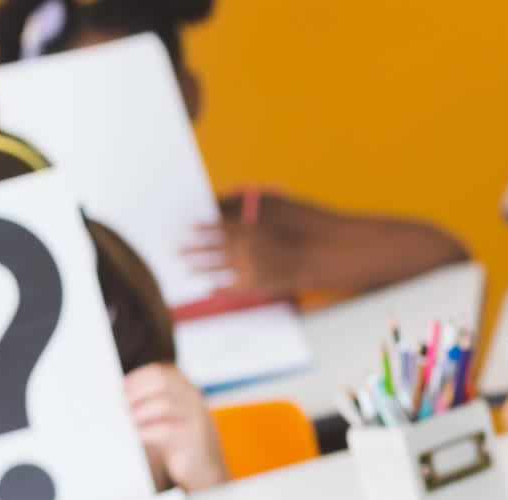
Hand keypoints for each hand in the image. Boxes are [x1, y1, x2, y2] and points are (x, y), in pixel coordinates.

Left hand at [125, 364, 229, 491]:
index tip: (119, 391)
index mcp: (185, 387)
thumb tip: (117, 399)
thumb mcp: (168, 415)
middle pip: (161, 381)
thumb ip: (149, 403)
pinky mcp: (192, 438)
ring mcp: (195, 416)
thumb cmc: (179, 440)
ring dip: (139, 413)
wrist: (204, 467)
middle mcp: (192, 397)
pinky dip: (146, 432)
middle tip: (120, 407)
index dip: (135, 379)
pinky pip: (166, 430)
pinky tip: (138, 437)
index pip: (158, 372)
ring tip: (126, 423)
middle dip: (136, 393)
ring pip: (164, 403)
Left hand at [186, 192, 314, 295]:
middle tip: (177, 250)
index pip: (213, 227)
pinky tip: (210, 287)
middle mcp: (245, 251)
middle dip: (191, 249)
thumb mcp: (276, 203)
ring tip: (187, 267)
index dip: (198, 228)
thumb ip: (246, 204)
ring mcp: (252, 270)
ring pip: (217, 270)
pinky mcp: (261, 287)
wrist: (331, 252)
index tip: (187, 228)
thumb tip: (220, 206)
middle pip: (209, 250)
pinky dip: (219, 288)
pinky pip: (233, 288)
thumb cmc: (306, 221)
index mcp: (248, 227)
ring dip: (199, 269)